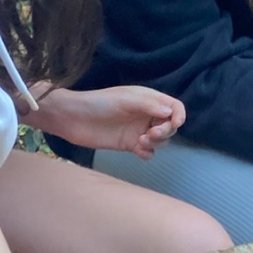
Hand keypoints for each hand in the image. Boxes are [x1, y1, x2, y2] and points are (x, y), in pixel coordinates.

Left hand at [25, 83, 183, 158]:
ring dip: (157, 142)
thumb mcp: (126, 100)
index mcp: (148, 100)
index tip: (175, 123)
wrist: (74, 119)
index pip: (174, 107)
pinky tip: (137, 149)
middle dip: (165, 131)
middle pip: (170, 126)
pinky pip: (148, 152)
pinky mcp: (130, 145)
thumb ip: (149, 105)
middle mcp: (146, 115)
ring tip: (141, 141)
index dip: (179, 115)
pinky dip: (147, 153)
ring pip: (161, 141)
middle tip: (151, 134)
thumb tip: (171, 112)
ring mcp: (138, 130)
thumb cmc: (99, 103)